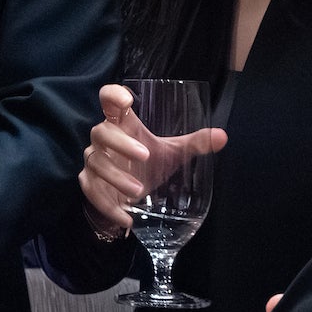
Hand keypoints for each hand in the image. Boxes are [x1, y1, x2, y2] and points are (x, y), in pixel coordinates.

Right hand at [79, 84, 227, 238]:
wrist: (131, 194)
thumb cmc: (149, 164)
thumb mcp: (172, 152)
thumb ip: (195, 143)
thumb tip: (222, 136)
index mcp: (122, 123)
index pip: (108, 99)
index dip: (113, 95)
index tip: (126, 100)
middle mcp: (104, 138)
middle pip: (102, 131)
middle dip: (121, 144)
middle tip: (145, 156)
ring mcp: (94, 160)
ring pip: (96, 162)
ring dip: (116, 177)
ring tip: (138, 190)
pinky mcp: (89, 183)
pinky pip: (91, 191)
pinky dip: (107, 205)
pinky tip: (126, 217)